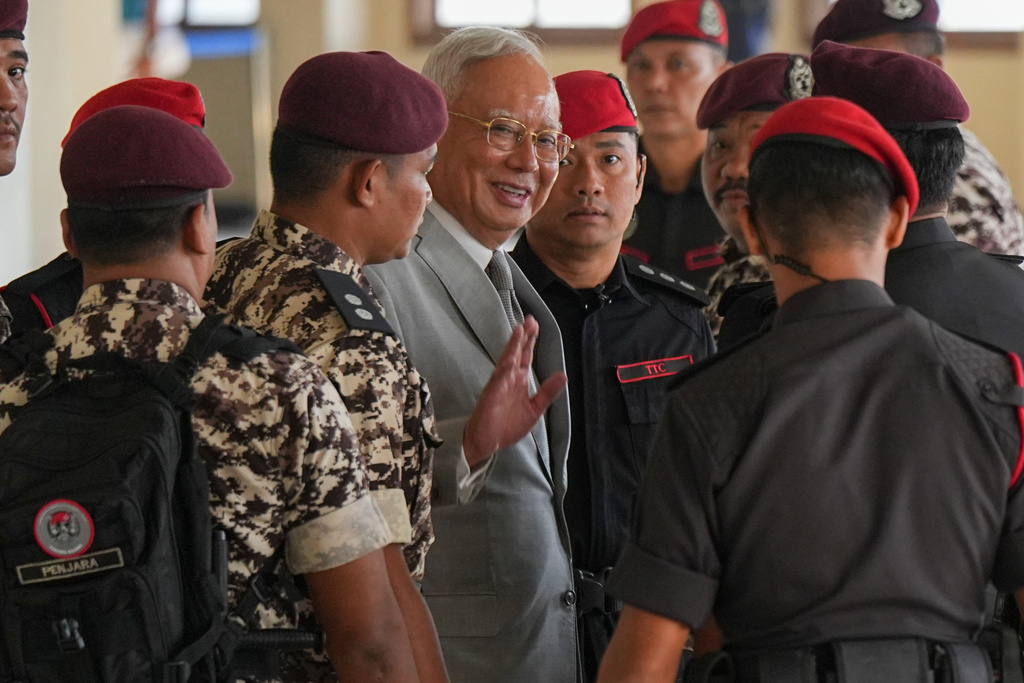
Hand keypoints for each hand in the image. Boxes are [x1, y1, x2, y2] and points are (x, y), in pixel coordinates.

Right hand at [463, 315, 567, 468]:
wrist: (487, 443)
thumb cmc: (507, 426)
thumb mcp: (535, 409)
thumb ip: (548, 392)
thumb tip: (563, 375)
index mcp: (519, 381)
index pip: (526, 356)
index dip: (530, 341)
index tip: (535, 326)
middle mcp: (509, 379)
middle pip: (517, 353)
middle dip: (523, 337)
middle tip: (530, 320)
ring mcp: (500, 385)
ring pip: (507, 360)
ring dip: (513, 346)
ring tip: (520, 330)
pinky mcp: (492, 395)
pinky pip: (499, 379)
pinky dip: (505, 367)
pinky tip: (511, 358)